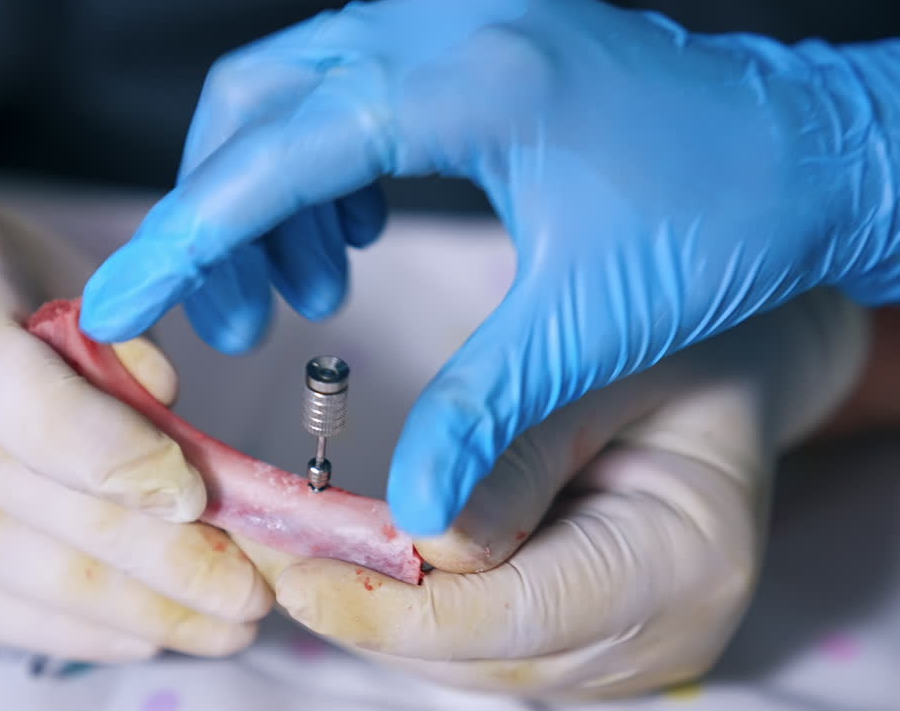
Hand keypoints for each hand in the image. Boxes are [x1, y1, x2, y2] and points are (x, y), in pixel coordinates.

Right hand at [0, 203, 269, 660]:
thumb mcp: (57, 277)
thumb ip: (118, 346)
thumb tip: (175, 443)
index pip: (2, 381)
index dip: (101, 447)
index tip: (192, 495)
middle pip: (25, 498)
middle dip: (158, 559)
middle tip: (250, 590)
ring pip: (10, 570)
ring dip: (130, 609)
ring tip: (218, 625)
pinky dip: (71, 629)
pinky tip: (141, 633)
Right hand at [78, 0, 899, 534]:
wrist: (815, 150)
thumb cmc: (729, 214)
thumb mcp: (592, 321)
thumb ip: (485, 410)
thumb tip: (411, 515)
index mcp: (472, 78)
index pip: (278, 151)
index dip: (186, 233)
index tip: (121, 299)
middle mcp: (451, 21)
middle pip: (262, 102)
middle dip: (220, 214)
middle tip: (235, 319)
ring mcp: (458, 17)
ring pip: (297, 89)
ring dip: (269, 193)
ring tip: (294, 292)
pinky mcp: (470, 37)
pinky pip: (348, 87)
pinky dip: (320, 166)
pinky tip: (349, 235)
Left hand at [235, 290, 867, 699]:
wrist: (731, 358)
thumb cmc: (680, 331)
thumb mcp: (601, 356)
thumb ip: (514, 450)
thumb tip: (413, 540)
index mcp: (685, 560)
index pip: (516, 614)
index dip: (393, 609)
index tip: (292, 579)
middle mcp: (663, 632)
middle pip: (479, 651)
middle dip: (359, 608)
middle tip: (256, 551)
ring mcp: (625, 647)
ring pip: (465, 655)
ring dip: (370, 607)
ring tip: (281, 547)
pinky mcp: (585, 637)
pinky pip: (477, 635)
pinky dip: (406, 599)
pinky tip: (346, 552)